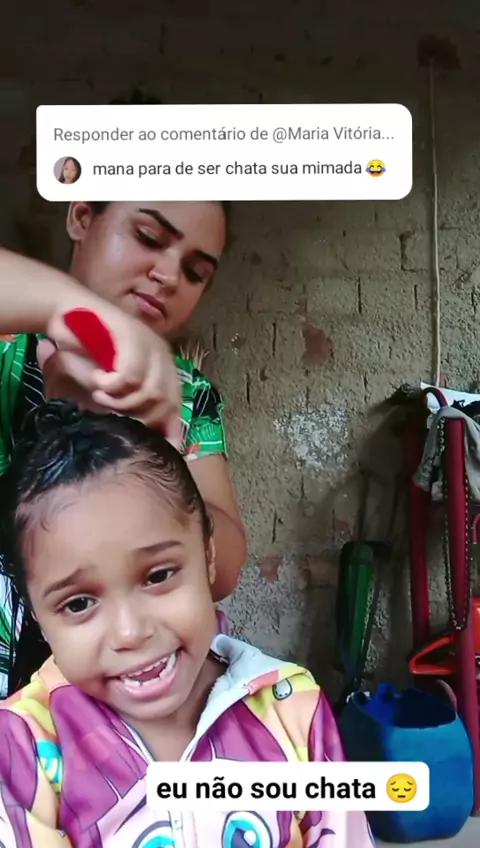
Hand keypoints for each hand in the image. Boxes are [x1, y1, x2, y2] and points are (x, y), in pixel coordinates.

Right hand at [41, 304, 181, 446]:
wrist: (67, 317)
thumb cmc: (86, 355)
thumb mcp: (111, 390)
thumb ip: (131, 410)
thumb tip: (162, 441)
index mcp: (162, 367)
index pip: (176, 403)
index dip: (170, 427)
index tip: (161, 446)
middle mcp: (162, 355)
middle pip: (166, 402)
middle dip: (138, 416)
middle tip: (109, 411)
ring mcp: (150, 343)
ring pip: (150, 391)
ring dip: (121, 401)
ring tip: (99, 395)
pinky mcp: (133, 334)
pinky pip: (131, 375)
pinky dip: (112, 385)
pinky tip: (98, 381)